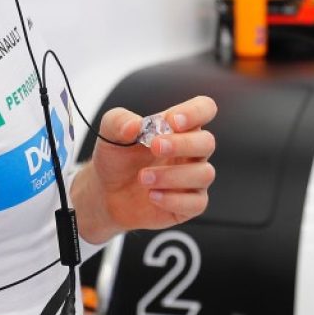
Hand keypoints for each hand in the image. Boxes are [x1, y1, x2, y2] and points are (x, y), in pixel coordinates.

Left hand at [72, 96, 217, 243]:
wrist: (106, 194)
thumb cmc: (117, 159)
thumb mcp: (109, 134)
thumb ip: (119, 121)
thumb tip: (135, 125)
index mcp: (179, 128)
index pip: (204, 109)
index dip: (195, 112)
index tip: (172, 121)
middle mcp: (191, 152)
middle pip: (208, 142)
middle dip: (182, 144)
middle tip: (154, 147)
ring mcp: (193, 179)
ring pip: (204, 174)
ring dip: (172, 175)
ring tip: (143, 177)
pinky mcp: (189, 205)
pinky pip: (197, 203)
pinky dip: (173, 199)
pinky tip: (152, 196)